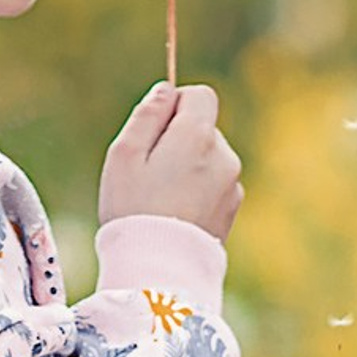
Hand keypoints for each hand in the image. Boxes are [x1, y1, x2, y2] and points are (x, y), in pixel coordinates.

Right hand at [98, 81, 243, 241]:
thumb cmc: (133, 208)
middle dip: (178, 139)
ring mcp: (232, 185)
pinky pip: (213, 185)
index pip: (200, 95)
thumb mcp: (124, 154)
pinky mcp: (232, 210)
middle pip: (203, 128)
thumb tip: (166, 89)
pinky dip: (196, 191)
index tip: (153, 130)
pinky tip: (174, 214)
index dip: (175, 104)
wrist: (158, 267)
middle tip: (147, 172)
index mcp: (197, 136)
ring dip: (187, 167)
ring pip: (208, 159)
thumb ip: (147, 115)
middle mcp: (224, 156)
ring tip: (159, 199)